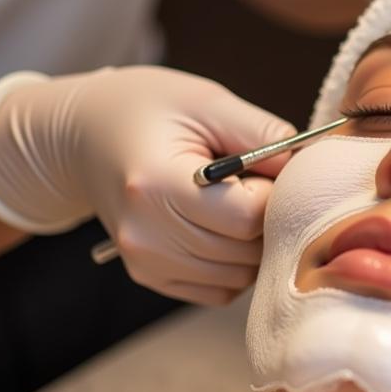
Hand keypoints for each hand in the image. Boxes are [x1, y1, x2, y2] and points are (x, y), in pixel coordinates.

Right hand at [0, 67, 294, 304]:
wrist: (83, 134)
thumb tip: (307, 167)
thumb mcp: (205, 101)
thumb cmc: (147, 108)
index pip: (248, 216)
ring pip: (240, 276)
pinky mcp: (149, 276)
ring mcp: (144, 261)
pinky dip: (234, 265)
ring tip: (235, 202)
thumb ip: (262, 133)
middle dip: (268, 219)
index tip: (265, 169)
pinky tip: (221, 228)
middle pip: (246, 250)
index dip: (273, 194)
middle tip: (254, 183)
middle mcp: (145, 233)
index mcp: (156, 185)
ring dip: (254, 245)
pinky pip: (220, 290)